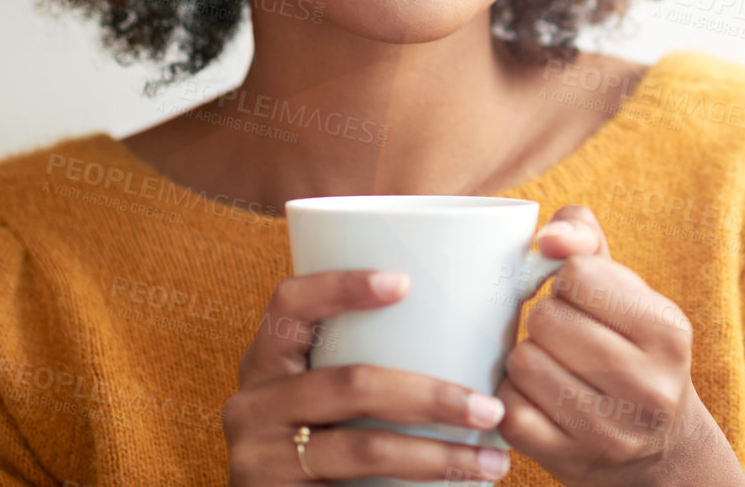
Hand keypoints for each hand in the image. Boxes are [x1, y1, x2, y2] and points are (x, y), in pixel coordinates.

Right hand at [224, 269, 515, 483]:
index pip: (290, 303)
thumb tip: (471, 318)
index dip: (342, 287)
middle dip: (431, 395)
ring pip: (363, 449)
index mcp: (265, 360)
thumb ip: (366, 357)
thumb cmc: (317, 439)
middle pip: (350, 383)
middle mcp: (252, 404)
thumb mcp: (317, 394)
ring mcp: (258, 458)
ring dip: (437, 456)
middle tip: (490, 407)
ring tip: (492, 462)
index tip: (405, 282)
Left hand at [494, 206, 744, 486]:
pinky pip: (510, 411)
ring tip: (553, 364)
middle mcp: (647, 384)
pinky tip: (539, 398)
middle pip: (546, 318)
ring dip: (527, 357)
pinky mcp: (572, 461)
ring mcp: (610, 430)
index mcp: (668, 329)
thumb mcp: (629, 291)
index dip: (568, 281)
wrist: (661, 448)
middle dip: (545, 319)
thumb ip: (585, 239)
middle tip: (565, 335)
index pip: (578, 274)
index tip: (583, 300)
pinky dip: (514, 399)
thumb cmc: (633, 348)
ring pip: (524, 362)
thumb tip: (547, 238)